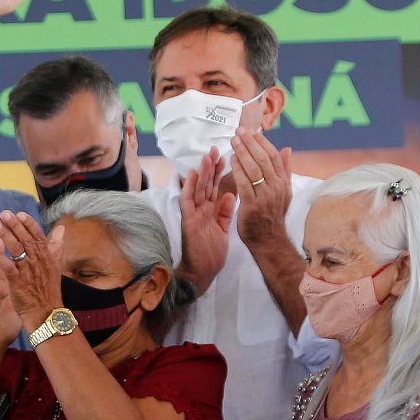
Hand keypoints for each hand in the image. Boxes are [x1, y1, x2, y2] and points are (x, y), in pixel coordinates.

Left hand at [0, 211, 61, 325]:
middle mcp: (38, 261)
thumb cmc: (48, 292)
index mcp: (47, 257)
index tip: (19, 213)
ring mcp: (28, 271)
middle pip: (26, 238)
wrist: (46, 314)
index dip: (28, 224)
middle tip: (3, 213)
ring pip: (16, 249)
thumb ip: (56, 247)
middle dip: (14, 225)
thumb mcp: (55, 267)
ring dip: (5, 235)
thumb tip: (61, 228)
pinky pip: (8, 266)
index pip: (38, 235)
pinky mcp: (18, 282)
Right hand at [178, 148, 235, 291]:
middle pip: (206, 184)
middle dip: (211, 167)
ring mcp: (193, 214)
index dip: (220, 172)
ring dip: (201, 172)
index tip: (227, 156)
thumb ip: (226, 212)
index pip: (215, 187)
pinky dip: (188, 188)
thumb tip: (231, 195)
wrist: (203, 271)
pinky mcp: (188, 221)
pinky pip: (187, 202)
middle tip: (216, 148)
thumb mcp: (223, 229)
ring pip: (197, 189)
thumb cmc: (212, 253)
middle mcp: (201, 209)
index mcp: (210, 211)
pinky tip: (191, 174)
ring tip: (206, 155)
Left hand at [229, 130, 293, 257]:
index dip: (262, 142)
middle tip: (239, 132)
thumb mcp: (284, 192)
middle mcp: (277, 187)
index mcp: (283, 182)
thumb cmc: (272, 216)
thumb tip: (288, 149)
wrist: (269, 241)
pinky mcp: (252, 205)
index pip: (273, 156)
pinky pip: (244, 183)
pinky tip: (231, 160)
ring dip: (243, 152)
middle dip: (250, 143)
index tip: (251, 131)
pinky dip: (238, 170)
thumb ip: (284, 170)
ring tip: (234, 141)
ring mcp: (265, 196)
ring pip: (254, 169)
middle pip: (263, 159)